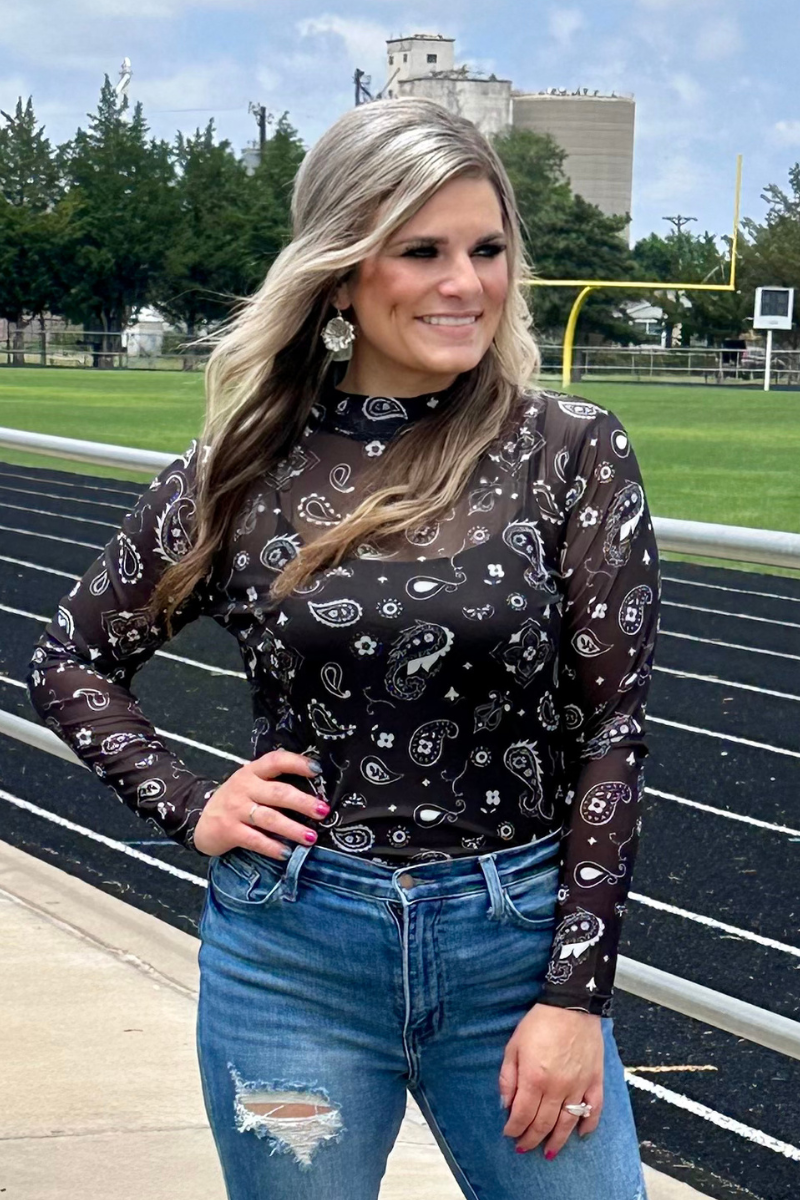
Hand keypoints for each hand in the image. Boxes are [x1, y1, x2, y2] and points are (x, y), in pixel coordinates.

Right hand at [193, 750, 327, 857]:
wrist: (200, 820)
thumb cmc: (236, 801)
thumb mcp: (250, 784)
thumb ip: (273, 784)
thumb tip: (313, 792)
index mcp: (252, 772)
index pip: (275, 761)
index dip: (296, 763)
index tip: (318, 771)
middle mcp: (244, 787)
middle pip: (278, 793)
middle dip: (303, 802)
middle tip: (323, 811)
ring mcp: (235, 809)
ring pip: (269, 818)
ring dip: (292, 828)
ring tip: (311, 837)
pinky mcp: (229, 831)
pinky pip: (255, 839)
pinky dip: (272, 847)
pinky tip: (287, 853)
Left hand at [499, 1004, 603, 1157]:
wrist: (571, 1005)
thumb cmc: (539, 1023)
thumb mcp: (514, 1045)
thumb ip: (508, 1077)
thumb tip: (506, 1104)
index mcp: (534, 1078)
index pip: (523, 1115)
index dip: (514, 1129)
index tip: (509, 1134)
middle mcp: (557, 1088)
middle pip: (544, 1124)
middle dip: (531, 1139)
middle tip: (524, 1148)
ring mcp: (578, 1086)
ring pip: (568, 1124)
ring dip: (557, 1141)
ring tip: (549, 1153)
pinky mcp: (595, 1080)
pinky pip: (594, 1110)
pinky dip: (588, 1125)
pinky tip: (581, 1134)